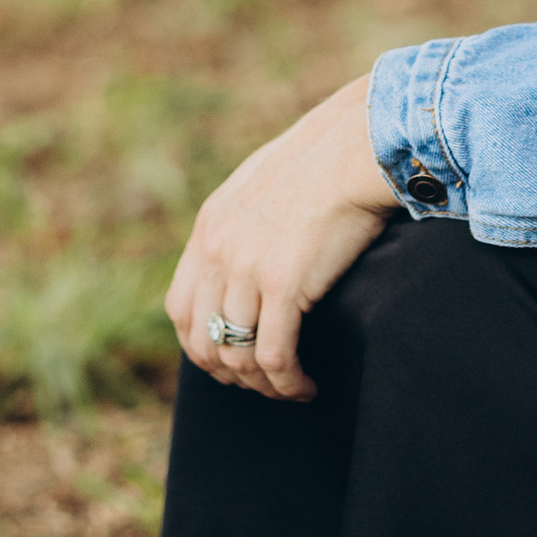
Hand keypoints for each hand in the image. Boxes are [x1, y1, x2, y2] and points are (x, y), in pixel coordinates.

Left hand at [166, 75, 398, 403]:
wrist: (355, 148)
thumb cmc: (325, 162)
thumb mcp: (262, 186)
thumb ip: (244, 223)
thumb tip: (250, 253)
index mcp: (210, 227)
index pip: (181, 310)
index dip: (201, 346)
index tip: (231, 361)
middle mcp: (219, 251)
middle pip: (202, 341)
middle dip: (230, 375)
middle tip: (262, 384)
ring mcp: (247, 268)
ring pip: (238, 356)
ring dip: (264, 385)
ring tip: (291, 388)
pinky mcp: (284, 284)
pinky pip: (274, 355)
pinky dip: (288, 382)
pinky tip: (306, 385)